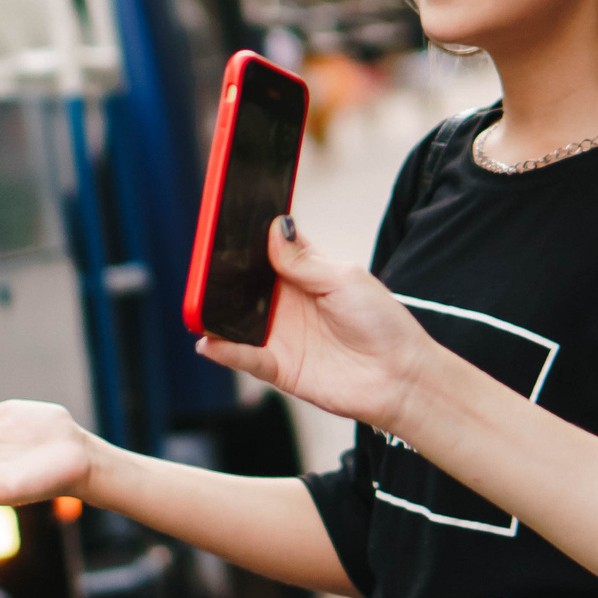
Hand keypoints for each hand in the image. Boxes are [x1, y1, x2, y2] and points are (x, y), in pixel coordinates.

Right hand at [196, 218, 443, 435]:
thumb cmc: (381, 322)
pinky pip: (243, 357)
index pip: (267, 250)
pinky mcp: (279, 367)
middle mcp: (287, 303)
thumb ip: (305, 260)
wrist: (400, 376)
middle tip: (202, 262)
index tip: (222, 221)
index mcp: (304, 273)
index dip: (245, 238)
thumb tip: (276, 228)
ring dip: (215, 311)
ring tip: (198, 300)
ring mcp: (280, 335)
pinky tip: (208, 341)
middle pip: (243, 284)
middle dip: (222, 273)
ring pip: (235, 320)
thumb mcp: (344, 279)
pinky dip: (223, 350)